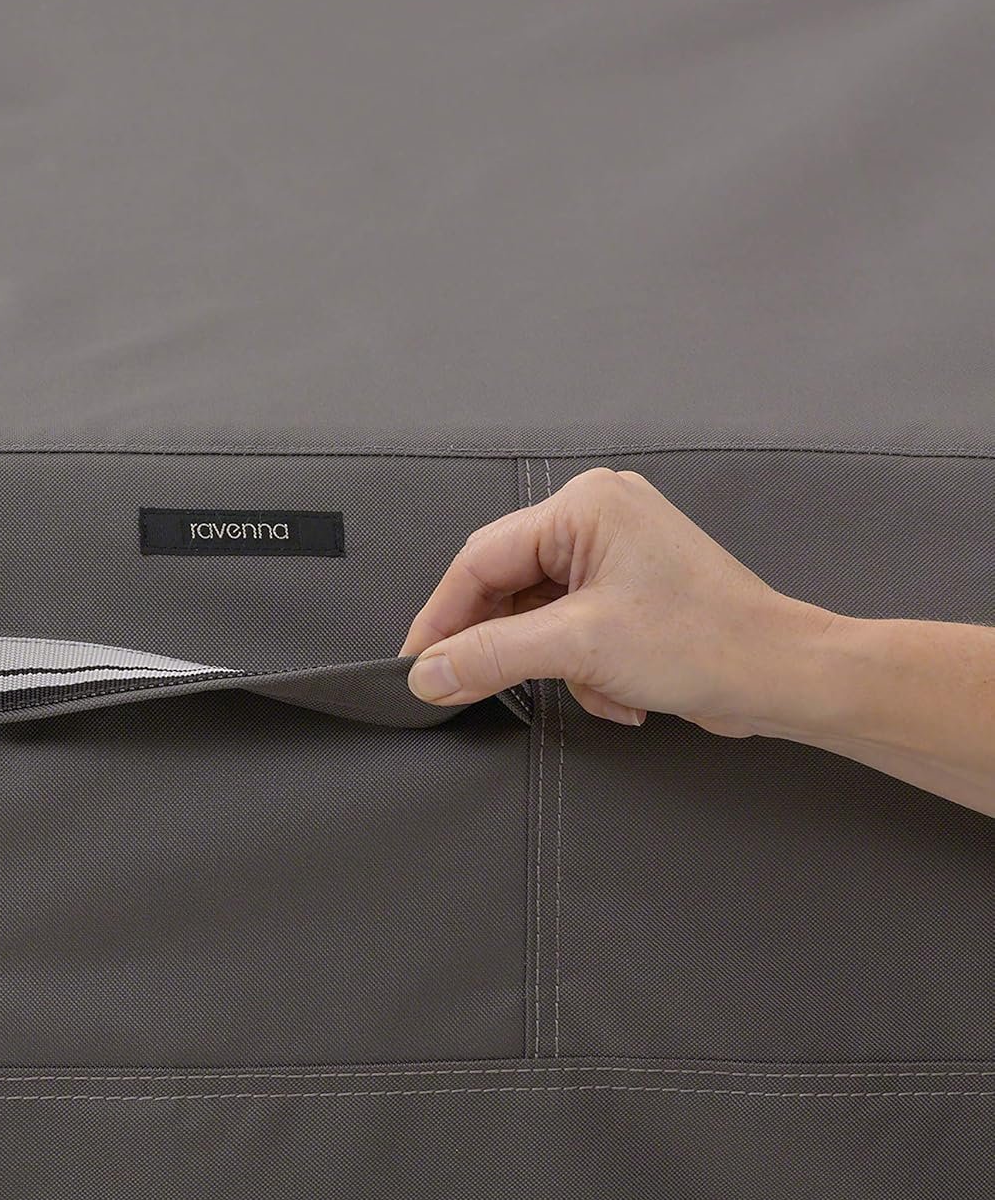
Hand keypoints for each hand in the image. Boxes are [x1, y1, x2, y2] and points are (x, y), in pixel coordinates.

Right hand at [403, 467, 832, 736]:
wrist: (784, 675)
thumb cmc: (706, 642)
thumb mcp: (579, 648)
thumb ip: (490, 657)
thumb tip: (428, 673)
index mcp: (584, 507)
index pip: (481, 560)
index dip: (441, 618)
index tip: (415, 665)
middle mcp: (598, 517)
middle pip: (506, 586)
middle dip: (504, 647)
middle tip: (471, 689)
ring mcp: (616, 553)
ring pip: (536, 615)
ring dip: (553, 665)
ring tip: (594, 689)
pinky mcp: (629, 590)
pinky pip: (569, 627)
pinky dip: (581, 668)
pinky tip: (617, 692)